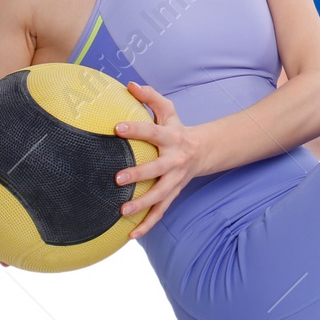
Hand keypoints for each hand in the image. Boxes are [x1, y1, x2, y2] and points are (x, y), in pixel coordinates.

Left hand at [114, 82, 205, 239]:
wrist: (203, 152)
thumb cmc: (177, 129)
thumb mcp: (168, 111)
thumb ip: (150, 97)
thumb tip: (129, 84)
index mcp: (171, 138)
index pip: (152, 131)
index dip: (135, 129)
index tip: (116, 127)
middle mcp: (174, 161)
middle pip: (157, 169)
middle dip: (139, 174)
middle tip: (118, 178)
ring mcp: (174, 180)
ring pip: (160, 195)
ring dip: (143, 205)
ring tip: (123, 211)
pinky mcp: (172, 195)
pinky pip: (160, 212)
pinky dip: (147, 225)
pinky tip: (131, 235)